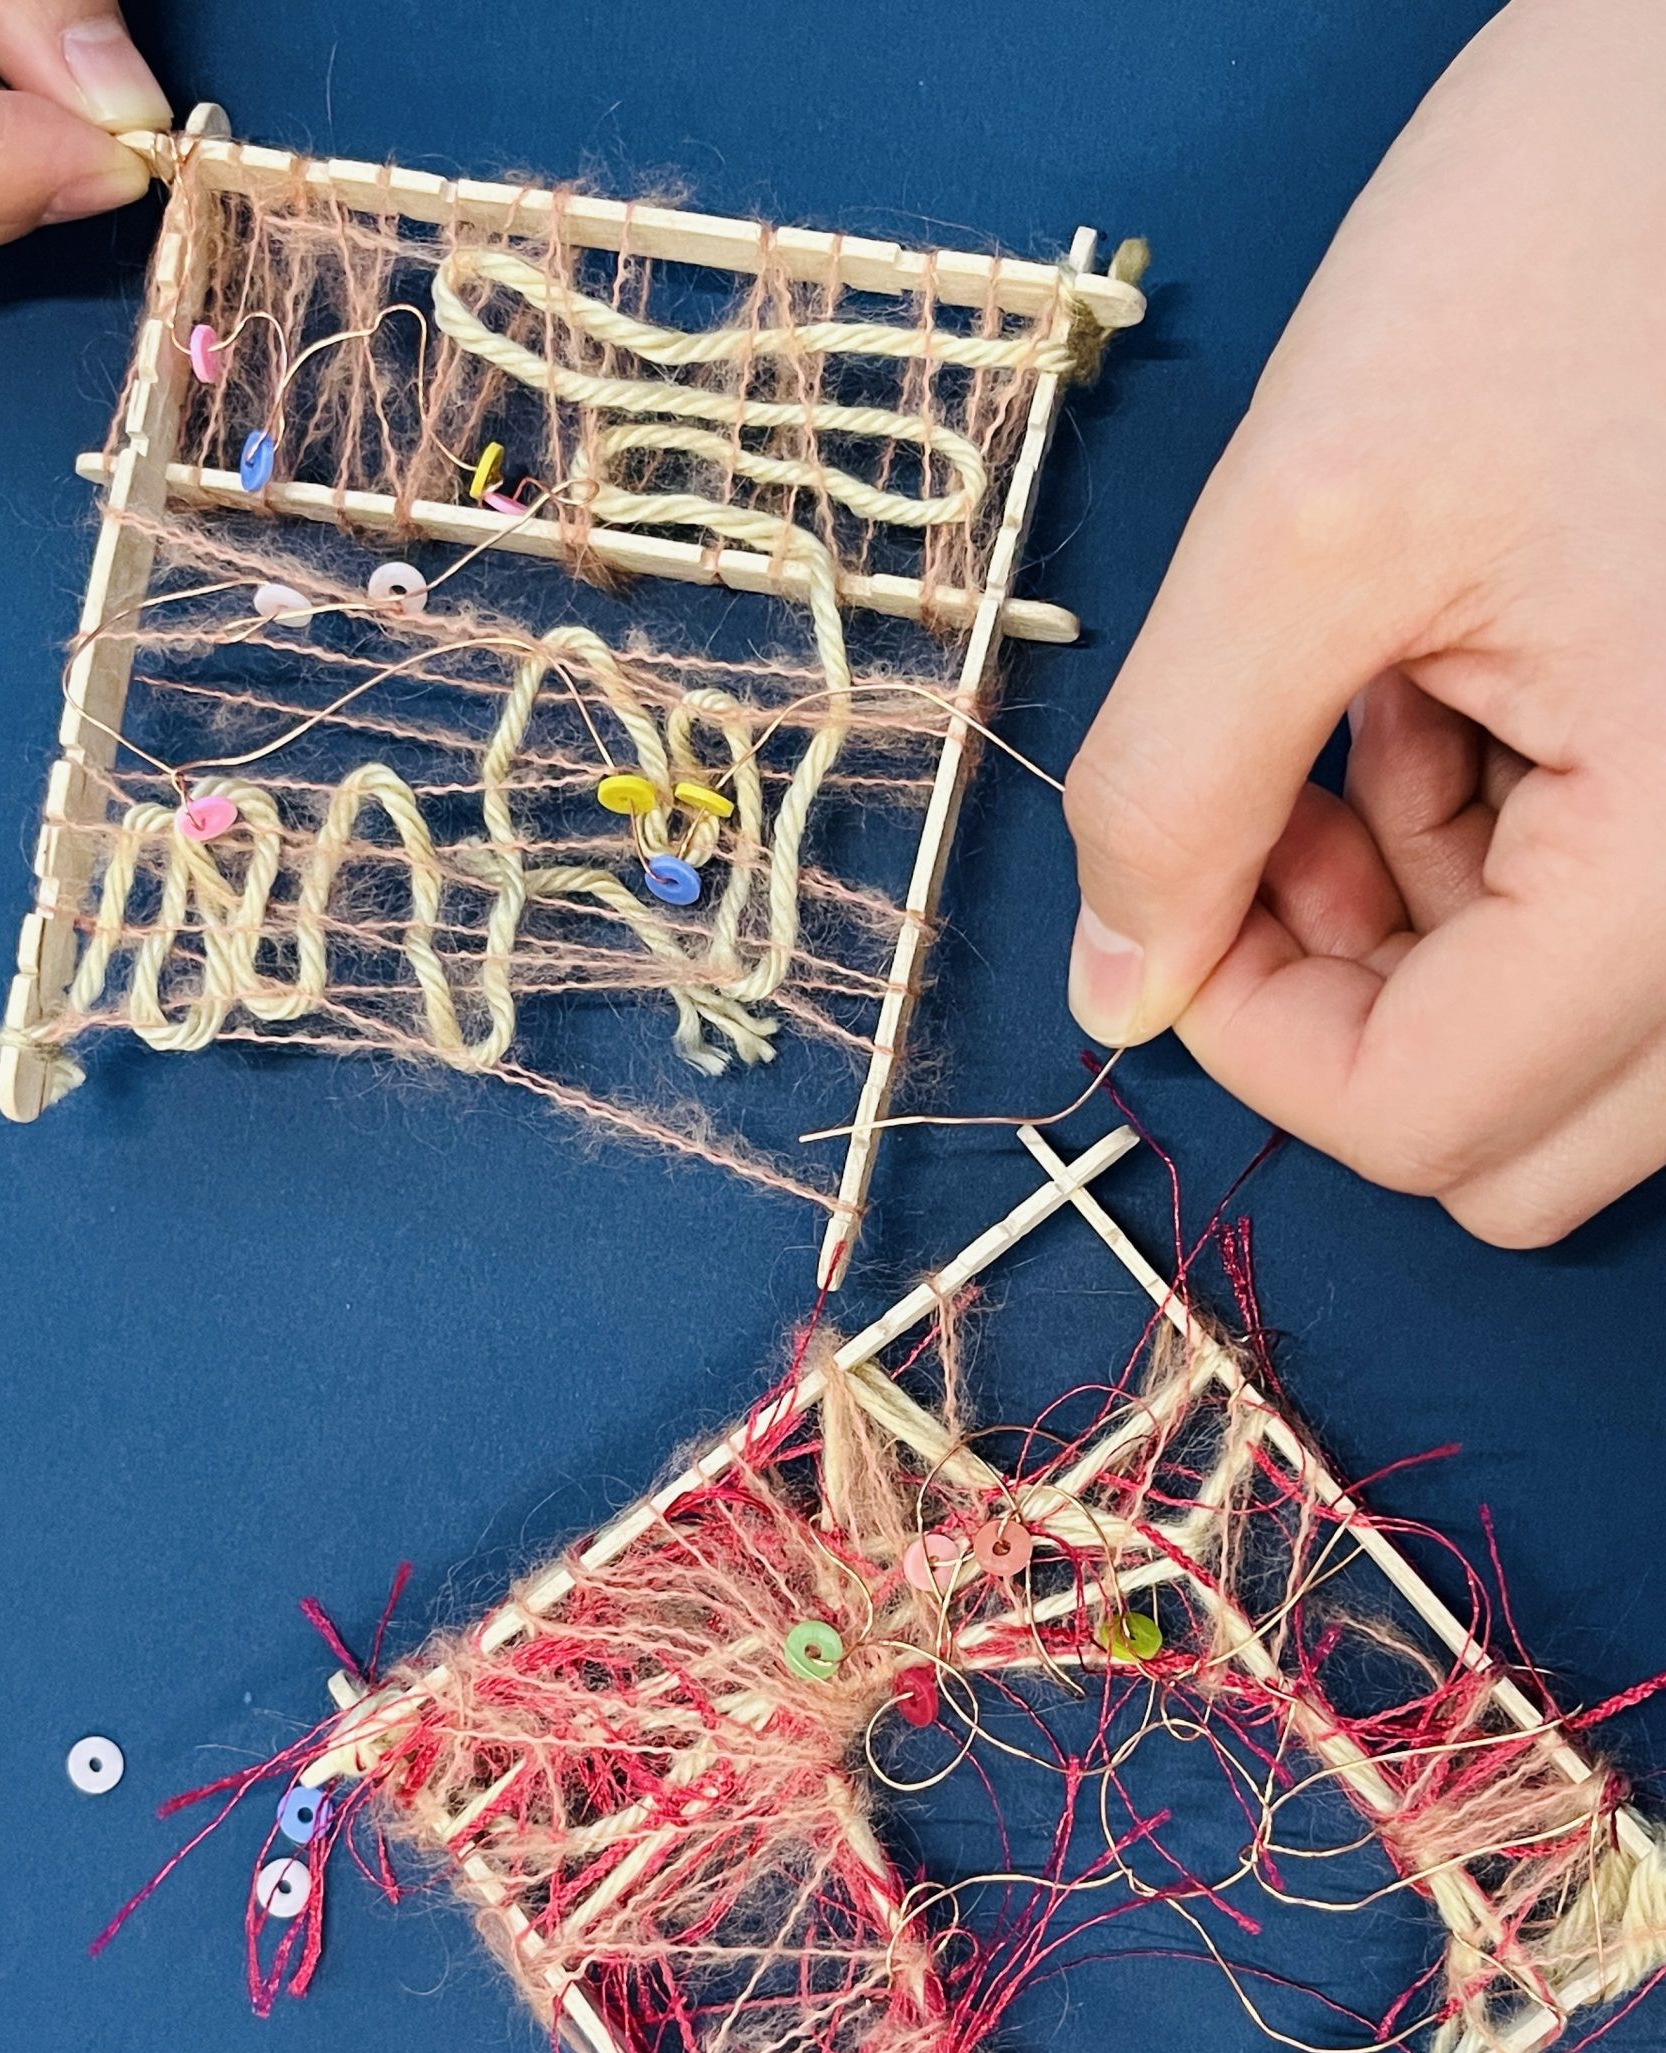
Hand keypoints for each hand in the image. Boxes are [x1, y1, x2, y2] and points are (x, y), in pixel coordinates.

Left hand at [1063, 0, 1665, 1247]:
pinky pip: (1621, 953)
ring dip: (1427, 935)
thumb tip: (1115, 988)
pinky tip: (1473, 689)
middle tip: (1281, 809)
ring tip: (1396, 702)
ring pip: (1564, 1065)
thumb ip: (1177, 782)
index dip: (1250, 1029)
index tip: (1187, 878)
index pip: (1423, 1124)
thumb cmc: (1588, 230)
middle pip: (1509, 1144)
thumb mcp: (1318, 514)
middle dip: (1349, 1004)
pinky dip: (1511, 864)